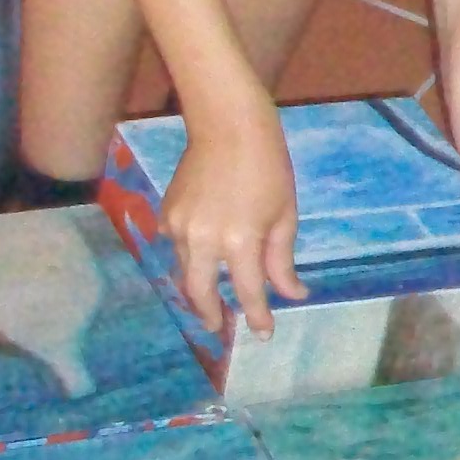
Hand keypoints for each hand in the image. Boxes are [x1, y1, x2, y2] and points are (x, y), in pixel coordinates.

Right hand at [162, 102, 305, 337]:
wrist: (228, 125)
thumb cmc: (268, 167)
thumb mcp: (284, 215)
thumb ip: (282, 261)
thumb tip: (293, 295)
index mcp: (240, 241)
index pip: (247, 292)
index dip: (257, 316)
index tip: (263, 334)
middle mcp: (204, 240)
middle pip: (200, 293)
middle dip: (210, 315)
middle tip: (220, 327)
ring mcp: (180, 227)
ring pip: (185, 271)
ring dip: (198, 288)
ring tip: (209, 300)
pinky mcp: (167, 213)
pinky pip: (177, 246)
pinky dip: (189, 257)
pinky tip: (199, 257)